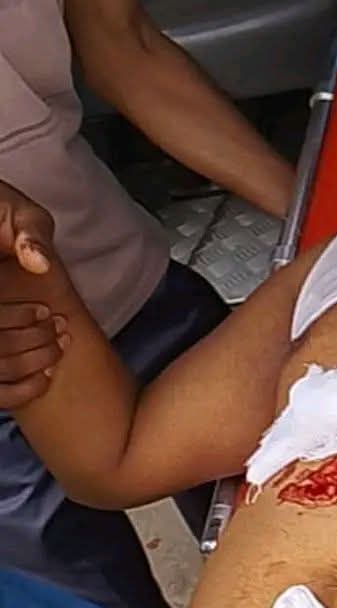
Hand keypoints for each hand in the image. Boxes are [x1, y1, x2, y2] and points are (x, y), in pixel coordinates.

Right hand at [0, 184, 65, 406]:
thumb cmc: (6, 216)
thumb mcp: (22, 215)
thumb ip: (30, 233)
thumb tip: (39, 263)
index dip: (19, 319)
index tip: (48, 312)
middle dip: (27, 341)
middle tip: (59, 328)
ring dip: (25, 365)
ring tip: (57, 347)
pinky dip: (17, 392)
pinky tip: (43, 379)